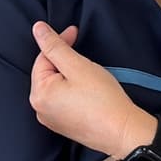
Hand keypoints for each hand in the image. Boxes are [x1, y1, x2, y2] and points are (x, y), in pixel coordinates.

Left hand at [28, 22, 158, 160]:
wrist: (123, 132)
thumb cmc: (102, 100)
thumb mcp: (77, 66)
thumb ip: (55, 46)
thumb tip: (37, 29)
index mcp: (39, 94)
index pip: (43, 57)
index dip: (59, 41)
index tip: (74, 32)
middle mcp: (40, 110)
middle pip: (47, 72)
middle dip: (63, 59)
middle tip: (83, 54)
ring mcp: (52, 120)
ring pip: (56, 86)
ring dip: (69, 74)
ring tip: (88, 72)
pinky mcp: (65, 126)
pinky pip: (63, 100)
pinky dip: (72, 89)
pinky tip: (88, 89)